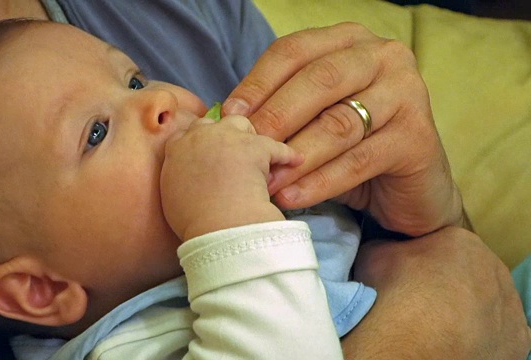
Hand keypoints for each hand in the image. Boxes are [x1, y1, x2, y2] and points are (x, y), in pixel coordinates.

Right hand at [160, 115, 302, 240]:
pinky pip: (276, 147)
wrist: (218, 223)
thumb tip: (184, 184)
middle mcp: (201, 136)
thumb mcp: (171, 198)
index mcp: (176, 149)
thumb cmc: (192, 219)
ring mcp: (229, 138)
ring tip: (259, 152)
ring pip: (241, 124)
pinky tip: (294, 161)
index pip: (187, 135)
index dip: (198, 144)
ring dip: (249, 136)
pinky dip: (287, 155)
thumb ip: (176, 182)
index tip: (205, 155)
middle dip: (220, 135)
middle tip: (230, 153)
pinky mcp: (257, 147)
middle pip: (212, 124)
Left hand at [223, 22, 463, 235]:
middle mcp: (382, 56)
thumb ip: (280, 110)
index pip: (293, 51)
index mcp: (349, 41)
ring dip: (295, 156)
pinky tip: (292, 198)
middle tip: (244, 149)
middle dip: (275, 117)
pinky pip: (358, 161)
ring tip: (265, 181)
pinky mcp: (417, 136)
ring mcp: (406, 92)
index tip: (228, 116)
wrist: (407, 190)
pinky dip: (320, 182)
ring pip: (338, 124)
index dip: (257, 83)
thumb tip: (227, 120)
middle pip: (318, 80)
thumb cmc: (350, 149)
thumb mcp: (312, 119)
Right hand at [342, 227, 530, 358]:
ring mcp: (509, 305)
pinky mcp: (517, 339)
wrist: (409, 341)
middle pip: (471, 274)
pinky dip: (481, 338)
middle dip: (452, 285)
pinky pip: (498, 334)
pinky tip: (456, 342)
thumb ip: (388, 245)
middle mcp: (494, 268)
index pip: (445, 247)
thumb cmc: (392, 295)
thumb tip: (387, 247)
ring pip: (488, 303)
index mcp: (462, 242)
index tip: (410, 278)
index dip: (426, 263)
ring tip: (439, 326)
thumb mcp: (374, 254)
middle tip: (425, 303)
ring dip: (469, 310)